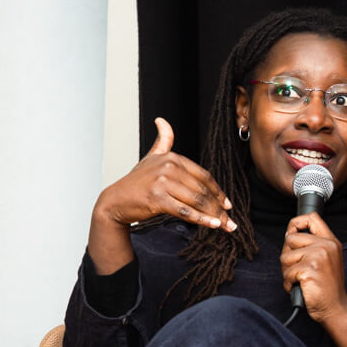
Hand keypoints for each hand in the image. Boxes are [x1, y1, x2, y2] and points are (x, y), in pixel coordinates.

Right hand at [88, 117, 234, 272]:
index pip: (203, 176)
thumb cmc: (136, 182)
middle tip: (230, 221)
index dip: (218, 192)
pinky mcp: (157, 199)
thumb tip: (162, 120)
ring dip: (214, 216)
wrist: (116, 200)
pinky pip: (185, 211)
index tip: (227, 204)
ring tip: (225, 226)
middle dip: (219, 207)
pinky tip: (213, 225)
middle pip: (202, 190)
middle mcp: (168, 167)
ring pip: (196, 201)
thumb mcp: (151, 158)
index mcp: (172, 158)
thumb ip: (163, 141)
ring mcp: (162, 183)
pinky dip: (201, 219)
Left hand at [281, 212, 346, 346]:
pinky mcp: (309, 270)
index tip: (290, 234)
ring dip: (287, 272)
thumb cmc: (328, 288)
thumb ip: (312, 245)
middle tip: (299, 270)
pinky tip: (300, 288)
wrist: (335, 309)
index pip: (312, 218)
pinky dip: (289, 284)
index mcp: (331, 242)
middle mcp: (326, 246)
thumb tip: (288, 235)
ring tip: (301, 281)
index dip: (296, 223)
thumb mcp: (326, 260)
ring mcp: (318, 257)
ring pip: (285, 257)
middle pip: (290, 239)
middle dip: (288, 256)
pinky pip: (287, 273)